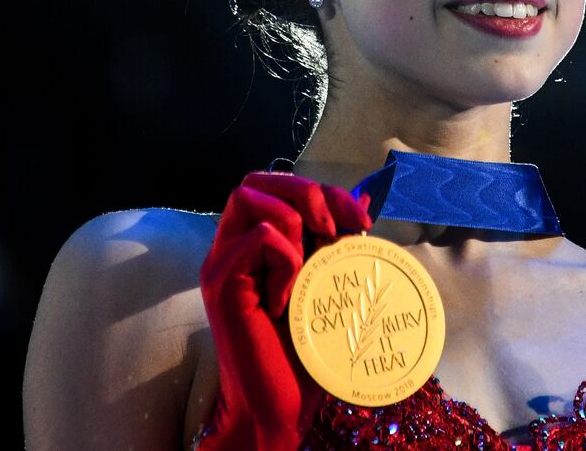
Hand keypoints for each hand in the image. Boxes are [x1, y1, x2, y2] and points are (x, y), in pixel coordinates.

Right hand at [194, 171, 372, 450]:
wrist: (277, 405)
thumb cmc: (303, 350)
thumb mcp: (328, 283)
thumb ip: (337, 242)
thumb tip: (364, 198)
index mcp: (252, 245)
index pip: (276, 186)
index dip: (322, 190)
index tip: (360, 220)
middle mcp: (230, 248)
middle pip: (255, 179)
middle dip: (306, 190)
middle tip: (335, 228)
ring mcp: (221, 265)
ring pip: (248, 196)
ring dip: (293, 220)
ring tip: (310, 263)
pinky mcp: (221, 285)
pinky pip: (259, 239)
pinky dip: (286, 259)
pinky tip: (289, 297)